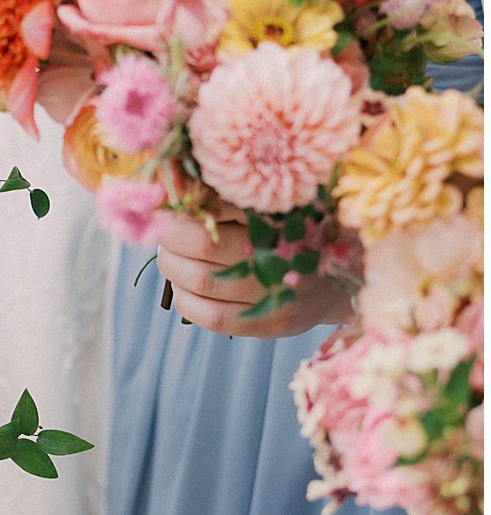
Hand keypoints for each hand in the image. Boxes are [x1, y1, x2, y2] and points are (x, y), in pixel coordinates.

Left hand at [155, 208, 351, 339]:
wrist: (348, 278)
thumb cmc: (304, 231)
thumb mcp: (282, 205)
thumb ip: (238, 198)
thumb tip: (178, 188)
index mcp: (282, 221)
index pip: (211, 222)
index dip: (178, 219)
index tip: (171, 212)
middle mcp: (282, 260)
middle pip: (200, 250)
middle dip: (170, 241)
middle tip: (166, 235)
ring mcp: (277, 298)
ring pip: (199, 284)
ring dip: (173, 269)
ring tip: (171, 258)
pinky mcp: (271, 326)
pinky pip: (212, 318)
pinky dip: (185, 301)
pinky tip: (182, 288)